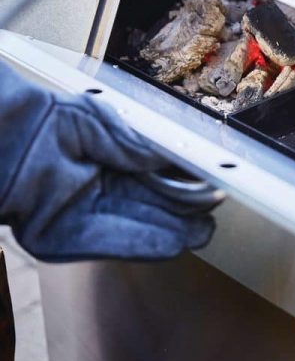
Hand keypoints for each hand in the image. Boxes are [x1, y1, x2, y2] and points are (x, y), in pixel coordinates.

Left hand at [0, 62, 219, 261]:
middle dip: (179, 217)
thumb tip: (165, 162)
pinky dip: (140, 243)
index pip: (149, 183)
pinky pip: (106, 242)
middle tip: (209, 221)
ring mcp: (77, 216)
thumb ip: (131, 145)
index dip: (178, 189)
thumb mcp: (97, 122)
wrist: (0, 128)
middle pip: (146, 209)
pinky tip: (170, 242)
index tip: (204, 191)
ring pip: (132, 228)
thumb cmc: (42, 116)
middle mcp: (94, 192)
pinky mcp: (57, 237)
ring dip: (167, 233)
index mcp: (104, 164)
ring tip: (199, 234)